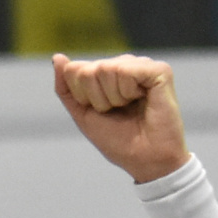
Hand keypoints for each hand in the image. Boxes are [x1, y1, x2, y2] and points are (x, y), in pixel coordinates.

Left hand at [52, 53, 190, 183]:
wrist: (146, 160)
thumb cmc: (118, 140)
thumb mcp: (83, 115)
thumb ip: (67, 88)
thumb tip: (57, 57)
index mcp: (106, 73)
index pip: (74, 70)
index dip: (82, 97)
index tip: (101, 112)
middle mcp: (124, 64)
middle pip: (88, 70)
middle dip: (97, 99)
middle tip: (117, 112)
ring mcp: (142, 65)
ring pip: (106, 68)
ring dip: (113, 98)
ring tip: (130, 108)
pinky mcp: (159, 70)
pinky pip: (125, 70)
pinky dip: (127, 92)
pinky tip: (142, 99)